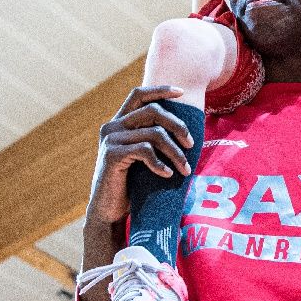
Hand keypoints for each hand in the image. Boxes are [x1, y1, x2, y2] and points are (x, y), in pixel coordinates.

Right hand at [87, 86, 194, 223]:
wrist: (108, 210)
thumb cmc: (131, 184)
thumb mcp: (143, 157)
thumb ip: (153, 138)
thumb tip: (186, 129)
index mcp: (119, 122)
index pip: (139, 94)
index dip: (161, 90)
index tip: (182, 92)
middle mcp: (112, 126)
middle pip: (152, 111)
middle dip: (177, 125)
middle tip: (191, 144)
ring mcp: (110, 139)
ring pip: (154, 133)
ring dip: (175, 152)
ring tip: (185, 169)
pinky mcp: (111, 155)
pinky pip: (145, 151)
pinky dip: (160, 163)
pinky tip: (167, 175)